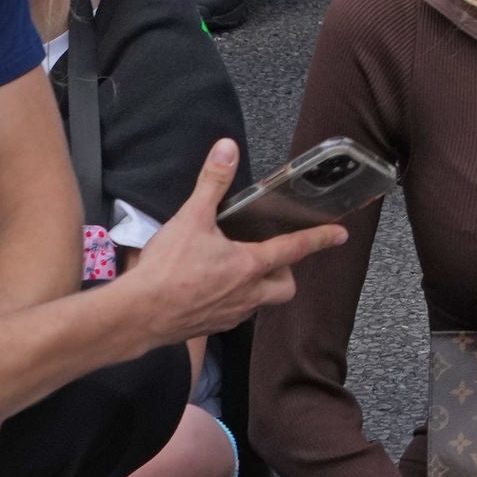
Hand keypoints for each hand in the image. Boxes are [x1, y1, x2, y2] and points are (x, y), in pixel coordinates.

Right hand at [117, 139, 345, 345]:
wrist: (136, 316)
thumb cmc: (167, 269)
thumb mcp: (191, 217)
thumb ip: (212, 182)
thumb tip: (227, 148)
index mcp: (250, 265)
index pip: (295, 248)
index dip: (321, 238)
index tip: (340, 234)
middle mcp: (247, 294)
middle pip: (285, 288)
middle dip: (287, 273)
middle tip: (275, 258)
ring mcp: (230, 314)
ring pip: (259, 304)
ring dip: (259, 289)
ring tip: (241, 272)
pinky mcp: (210, 328)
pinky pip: (234, 316)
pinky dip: (232, 302)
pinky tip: (213, 290)